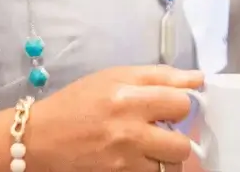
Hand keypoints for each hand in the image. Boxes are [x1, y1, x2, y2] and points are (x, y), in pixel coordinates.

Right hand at [27, 65, 202, 171]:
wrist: (41, 138)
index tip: (170, 106)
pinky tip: (135, 158)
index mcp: (127, 94)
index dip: (179, 104)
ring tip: (147, 147)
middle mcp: (129, 126)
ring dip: (165, 157)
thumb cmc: (77, 102)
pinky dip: (149, 168)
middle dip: (175, 135)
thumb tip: (197, 78)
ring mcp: (125, 158)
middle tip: (159, 129)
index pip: (180, 100)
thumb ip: (156, 77)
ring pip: (172, 165)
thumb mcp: (111, 77)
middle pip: (183, 141)